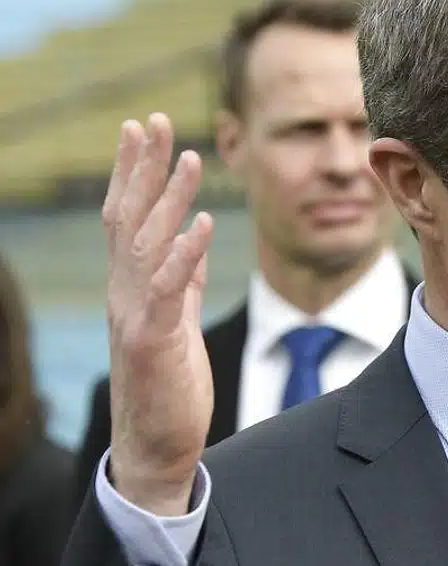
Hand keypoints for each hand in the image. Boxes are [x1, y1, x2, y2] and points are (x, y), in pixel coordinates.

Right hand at [102, 114, 214, 515]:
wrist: (154, 446)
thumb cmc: (167, 384)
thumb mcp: (177, 320)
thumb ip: (183, 279)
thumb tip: (193, 237)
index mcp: (132, 287)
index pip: (127, 217)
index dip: (133, 171)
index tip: (141, 128)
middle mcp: (126, 294)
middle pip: (130, 218)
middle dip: (143, 167)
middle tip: (154, 120)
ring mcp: (137, 316)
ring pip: (149, 245)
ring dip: (170, 199)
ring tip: (190, 157)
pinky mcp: (156, 342)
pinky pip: (170, 291)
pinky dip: (186, 256)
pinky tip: (204, 226)